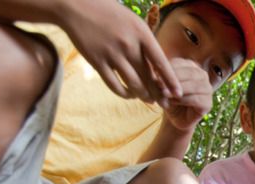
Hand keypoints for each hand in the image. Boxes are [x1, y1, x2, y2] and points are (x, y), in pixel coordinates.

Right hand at [57, 0, 180, 103]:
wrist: (76, 6)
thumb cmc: (108, 12)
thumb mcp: (133, 21)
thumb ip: (144, 42)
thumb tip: (157, 65)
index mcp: (141, 33)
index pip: (161, 62)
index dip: (171, 81)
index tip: (178, 93)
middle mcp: (129, 45)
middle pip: (148, 77)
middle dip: (158, 94)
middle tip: (165, 104)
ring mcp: (112, 54)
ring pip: (133, 84)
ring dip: (143, 95)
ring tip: (149, 101)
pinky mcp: (97, 62)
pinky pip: (114, 85)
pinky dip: (124, 93)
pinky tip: (129, 95)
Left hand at [161, 58, 212, 131]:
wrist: (175, 118)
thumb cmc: (169, 98)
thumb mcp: (164, 85)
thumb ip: (163, 78)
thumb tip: (158, 74)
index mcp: (192, 67)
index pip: (181, 63)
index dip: (168, 68)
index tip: (155, 74)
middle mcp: (203, 76)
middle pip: (190, 73)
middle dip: (174, 78)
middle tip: (159, 84)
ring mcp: (208, 89)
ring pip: (194, 85)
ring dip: (178, 89)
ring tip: (164, 94)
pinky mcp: (208, 104)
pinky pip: (196, 99)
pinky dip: (182, 100)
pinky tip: (171, 102)